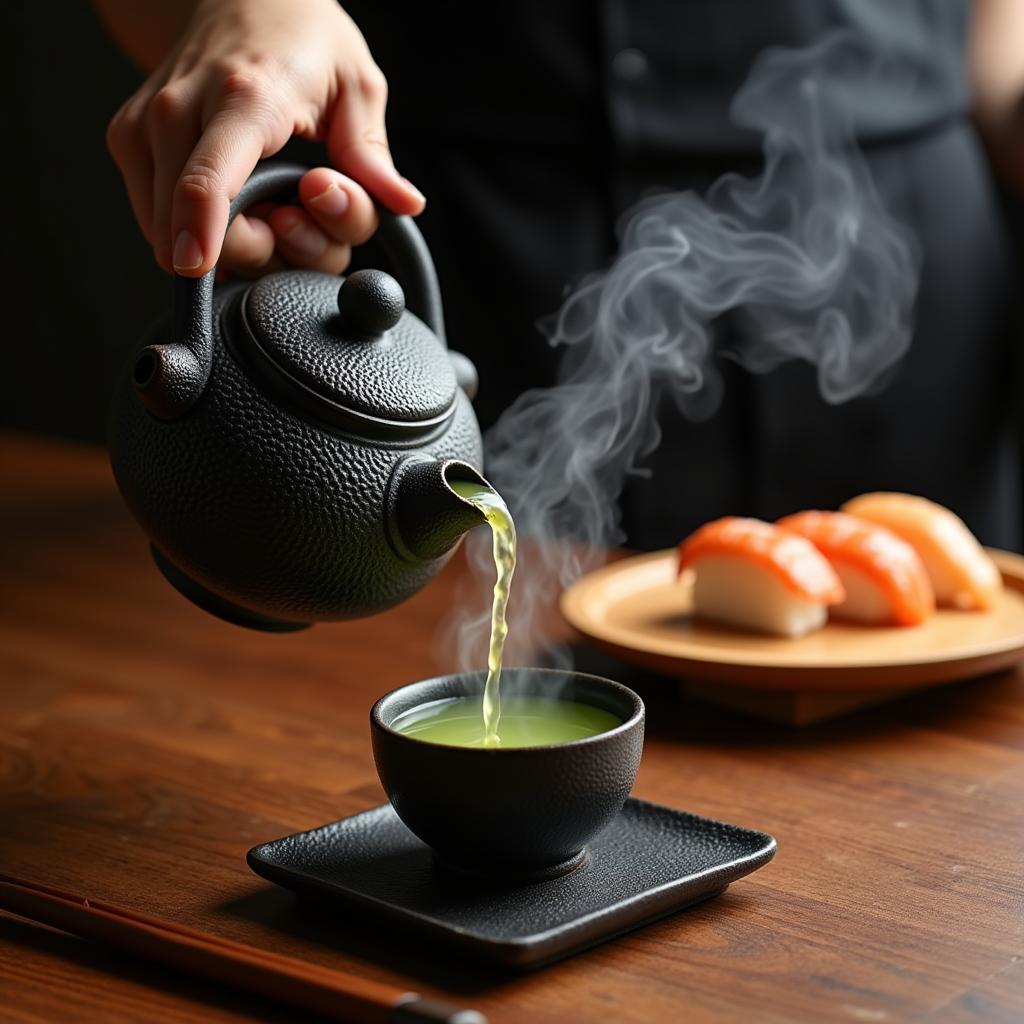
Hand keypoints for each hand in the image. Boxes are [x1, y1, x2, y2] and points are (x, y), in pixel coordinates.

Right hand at [104, 0, 424, 277]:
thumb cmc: (304, 42)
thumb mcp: (357, 88)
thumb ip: (371, 157)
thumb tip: (404, 202)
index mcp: (244, 98)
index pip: (208, 178)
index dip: (201, 229)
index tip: (198, 264)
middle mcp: (180, 109)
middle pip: (191, 225)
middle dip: (251, 250)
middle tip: (294, 222)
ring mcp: (145, 128)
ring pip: (168, 231)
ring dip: (227, 245)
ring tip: (271, 207)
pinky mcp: (129, 141)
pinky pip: (159, 220)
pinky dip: (201, 229)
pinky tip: (239, 202)